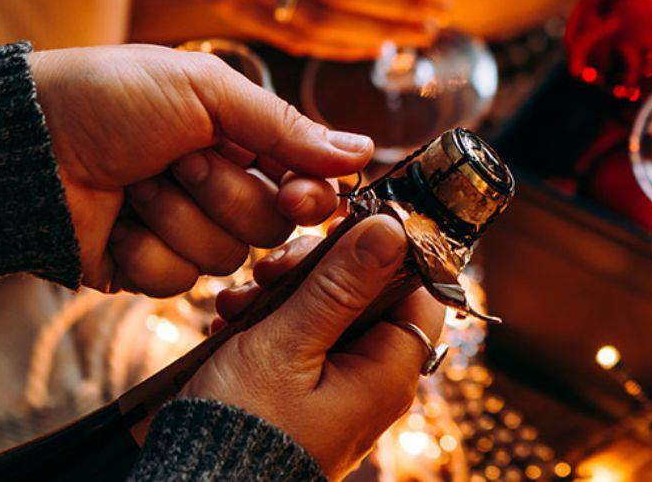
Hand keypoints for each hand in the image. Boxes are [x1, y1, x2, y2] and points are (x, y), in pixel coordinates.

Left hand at [30, 45, 368, 295]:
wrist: (25, 143)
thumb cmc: (111, 98)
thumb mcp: (205, 92)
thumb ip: (285, 127)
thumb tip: (360, 152)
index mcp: (242, 143)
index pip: (306, 187)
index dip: (308, 197)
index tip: (302, 194)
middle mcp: (220, 190)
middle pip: (269, 228)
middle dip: (222, 193)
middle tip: (177, 159)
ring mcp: (182, 233)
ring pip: (223, 259)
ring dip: (175, 216)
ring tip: (134, 183)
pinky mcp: (144, 271)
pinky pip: (175, 284)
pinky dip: (144, 249)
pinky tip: (115, 221)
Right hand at [188, 220, 445, 479]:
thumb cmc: (245, 424)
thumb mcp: (288, 343)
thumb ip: (340, 285)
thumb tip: (391, 231)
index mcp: (388, 373)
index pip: (419, 290)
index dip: (385, 252)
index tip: (340, 228)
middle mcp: (373, 382)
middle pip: (369, 295)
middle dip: (318, 270)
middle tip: (269, 269)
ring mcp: (340, 389)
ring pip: (329, 312)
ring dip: (284, 293)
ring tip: (238, 299)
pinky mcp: (306, 394)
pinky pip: (302, 340)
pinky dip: (269, 321)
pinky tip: (231, 318)